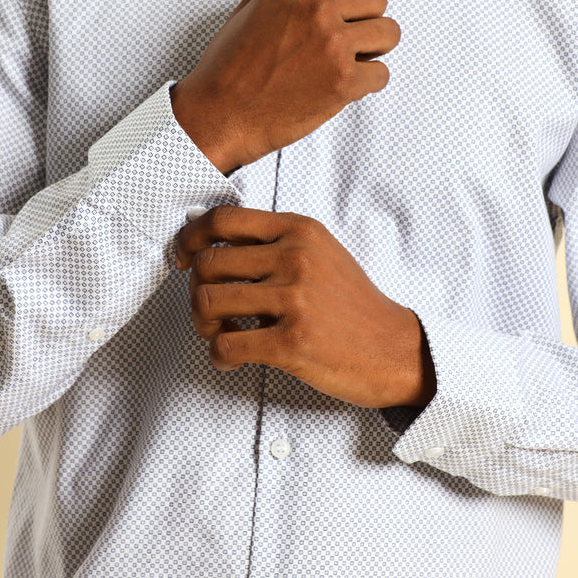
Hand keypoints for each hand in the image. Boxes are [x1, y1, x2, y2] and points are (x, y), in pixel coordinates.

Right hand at [170, 0, 399, 172]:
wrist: (217, 114)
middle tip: (336, 43)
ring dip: (372, 49)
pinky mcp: (344, 81)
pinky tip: (336, 87)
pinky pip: (382, 74)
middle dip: (363, 20)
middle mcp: (318, 4)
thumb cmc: (232, 60)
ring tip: (342, 62)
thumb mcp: (260, 3)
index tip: (335, 12)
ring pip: (389, 33)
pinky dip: (365, 84)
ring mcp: (333, 43)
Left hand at [176, 206, 435, 410]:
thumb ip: (275, 244)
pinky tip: (231, 358)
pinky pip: (225, 345)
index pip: (223, 219)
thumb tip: (211, 245)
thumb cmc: (352, 306)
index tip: (183, 257)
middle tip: (208, 309)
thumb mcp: (320, 254)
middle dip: (196, 290)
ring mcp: (294, 299)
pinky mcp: (292, 342)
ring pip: (208, 302)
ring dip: (202, 323)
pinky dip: (218, 355)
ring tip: (219, 332)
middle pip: (208, 263)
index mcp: (299, 231)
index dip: (190, 237)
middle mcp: (295, 258)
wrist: (394, 348)